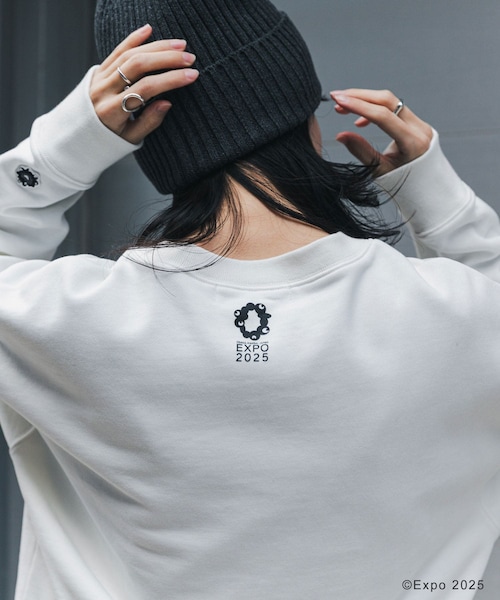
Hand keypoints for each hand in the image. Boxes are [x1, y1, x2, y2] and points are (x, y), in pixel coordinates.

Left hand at [90, 24, 198, 144]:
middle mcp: (104, 91)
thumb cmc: (108, 140)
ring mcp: (99, 78)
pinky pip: (116, 51)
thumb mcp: (131, 139)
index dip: (170, 80)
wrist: (78, 136)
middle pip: (138, 66)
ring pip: (129, 55)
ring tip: (179, 46)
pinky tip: (149, 30)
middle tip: (189, 58)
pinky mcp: (98, 71)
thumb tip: (167, 102)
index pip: (146, 89)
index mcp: (113, 112)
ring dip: (156, 47)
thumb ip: (149, 122)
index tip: (191, 75)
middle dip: (166, 59)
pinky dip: (133, 39)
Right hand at [330, 89, 432, 175]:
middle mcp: (419, 128)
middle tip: (336, 97)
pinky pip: (393, 108)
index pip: (383, 116)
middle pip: (387, 100)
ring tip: (342, 107)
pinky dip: (373, 109)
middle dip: (359, 96)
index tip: (339, 101)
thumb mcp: (380, 171)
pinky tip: (359, 121)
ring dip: (364, 100)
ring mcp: (419, 123)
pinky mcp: (415, 122)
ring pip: (389, 100)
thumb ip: (361, 151)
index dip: (359, 106)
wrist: (425, 186)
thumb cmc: (403, 183)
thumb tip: (341, 136)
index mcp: (412, 143)